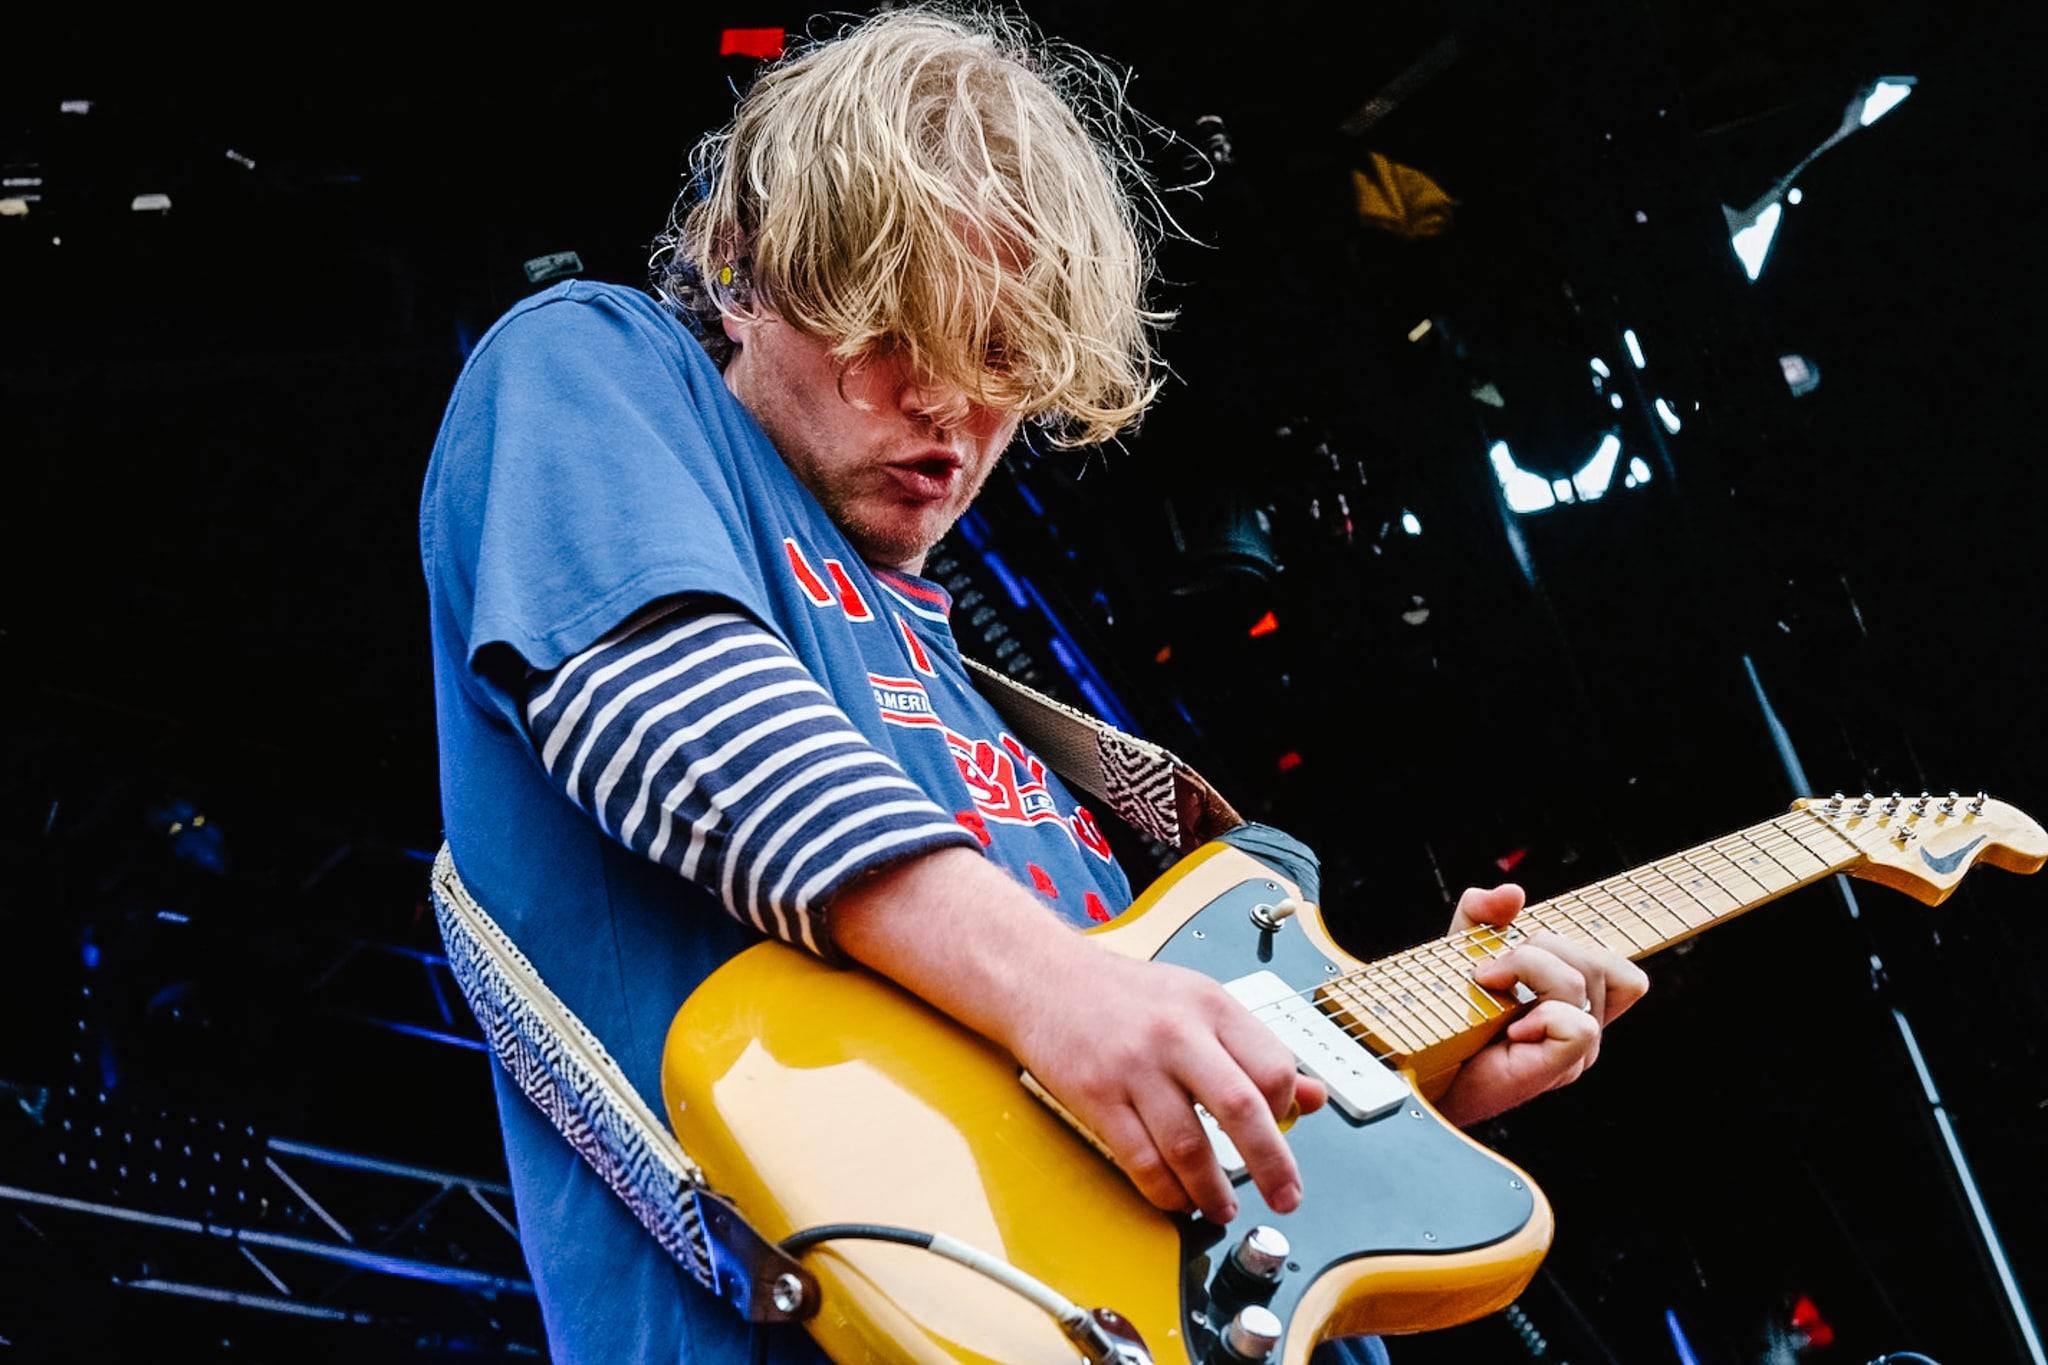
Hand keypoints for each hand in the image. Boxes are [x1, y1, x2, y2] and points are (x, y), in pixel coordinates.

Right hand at [831, 846, 1324, 1224]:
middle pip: (1241, 1108)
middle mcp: (1175, 1032)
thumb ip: (1254, 1048)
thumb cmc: (1122, 994)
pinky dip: (1165, 1192)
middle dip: (1271, 1165)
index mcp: (1210, 1005)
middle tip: (1285, 1196)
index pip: (1273, 1066)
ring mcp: (1133, 1066)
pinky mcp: (1095, 1096)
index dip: (1287, 1109)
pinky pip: (1140, 1160)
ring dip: (1213, 1190)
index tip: (1285, 1132)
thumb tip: (1312, 1097)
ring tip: (1222, 1206)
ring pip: (1189, 1146)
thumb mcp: (1197, 1001)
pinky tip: (1177, 1199)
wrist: (1041, 977)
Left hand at [1435, 883, 1649, 1125]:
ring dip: (1526, 968)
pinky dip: (1541, 1014)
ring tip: (1488, 988)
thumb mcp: (1461, 950)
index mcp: (1573, 1003)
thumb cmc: (1445, 1017)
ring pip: (1581, 981)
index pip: (1622, 972)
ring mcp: (1577, 1052)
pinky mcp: (1561, 1067)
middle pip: (1596, 960)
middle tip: (1489, 970)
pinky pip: (1578, 1023)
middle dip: (1538, 946)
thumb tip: (1514, 893)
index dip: (1611, 946)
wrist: (1421, 1069)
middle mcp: (1584, 1027)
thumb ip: (1484, 914)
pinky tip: (1509, 1028)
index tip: (1585, 930)